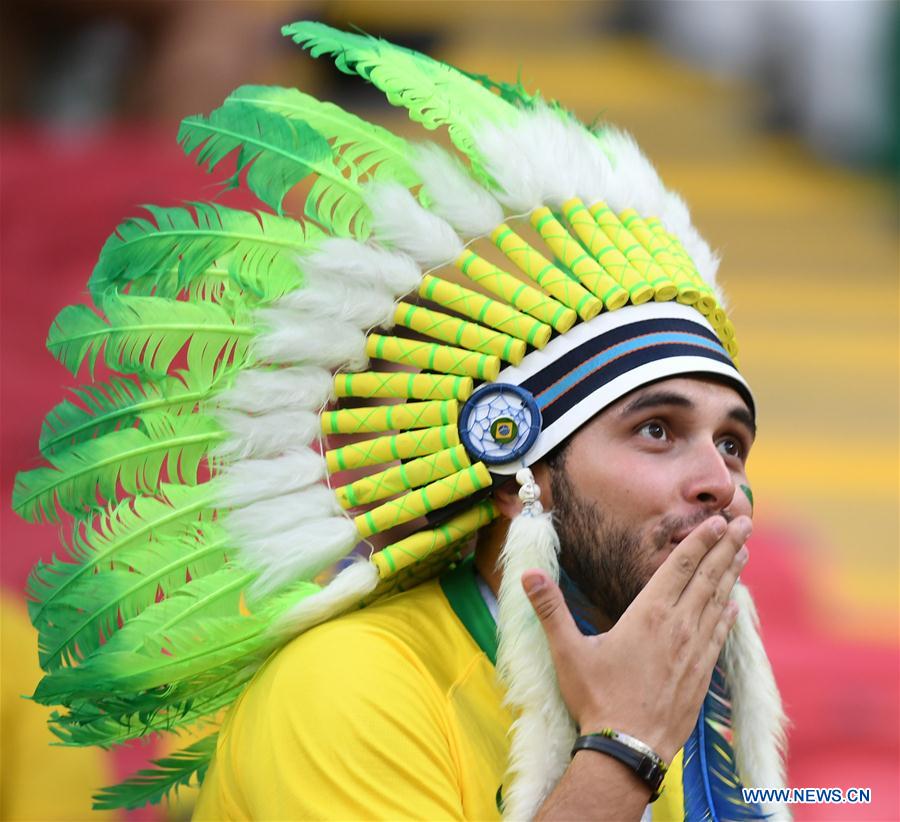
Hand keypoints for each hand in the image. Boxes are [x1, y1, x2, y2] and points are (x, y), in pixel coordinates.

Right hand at [523, 515, 749, 762]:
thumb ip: (550, 609)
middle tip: (743, 524)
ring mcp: (694, 651)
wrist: (629, 749)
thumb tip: (527, 575)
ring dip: (731, 575)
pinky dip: (729, 614)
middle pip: (706, 578)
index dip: (699, 541)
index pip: (679, 567)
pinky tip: (735, 605)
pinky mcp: (702, 674)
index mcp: (648, 614)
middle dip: (725, 547)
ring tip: (743, 552)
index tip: (717, 520)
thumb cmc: (596, 698)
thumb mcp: (567, 651)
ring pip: (718, 602)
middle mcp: (678, 627)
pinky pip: (720, 634)